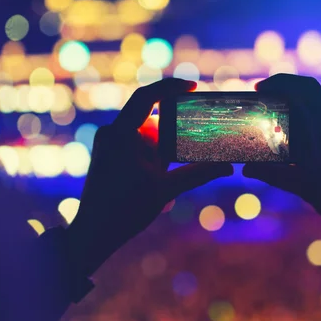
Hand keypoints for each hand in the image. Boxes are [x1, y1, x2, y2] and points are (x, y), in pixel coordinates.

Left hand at [67, 78, 233, 275]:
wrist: (93, 233)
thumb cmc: (125, 211)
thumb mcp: (166, 189)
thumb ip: (198, 174)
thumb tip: (227, 167)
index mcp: (121, 134)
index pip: (147, 96)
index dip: (171, 87)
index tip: (193, 87)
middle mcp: (110, 133)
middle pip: (149, 117)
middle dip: (170, 131)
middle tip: (190, 141)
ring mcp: (106, 143)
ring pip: (143, 133)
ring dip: (159, 148)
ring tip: (166, 173)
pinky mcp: (107, 153)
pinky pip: (133, 143)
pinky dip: (150, 154)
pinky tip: (157, 175)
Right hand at [243, 74, 320, 253]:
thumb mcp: (306, 188)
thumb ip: (275, 175)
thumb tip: (247, 169)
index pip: (303, 88)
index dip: (280, 82)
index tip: (259, 89)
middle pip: (309, 103)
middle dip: (285, 108)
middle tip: (263, 121)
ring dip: (300, 127)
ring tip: (283, 150)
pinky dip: (315, 138)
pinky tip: (307, 161)